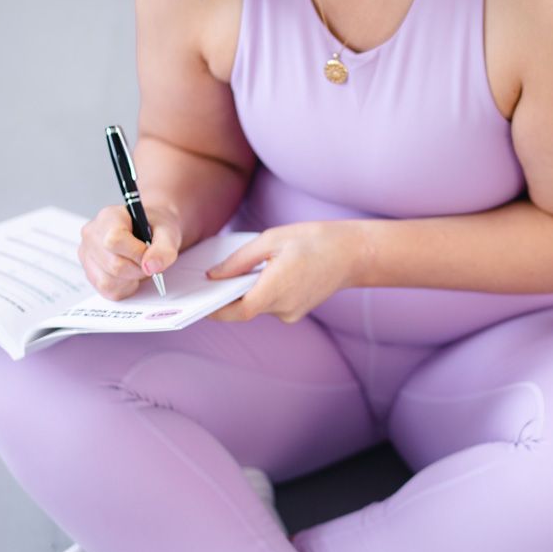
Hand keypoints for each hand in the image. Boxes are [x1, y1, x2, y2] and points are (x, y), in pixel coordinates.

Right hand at [78, 202, 182, 301]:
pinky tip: (130, 274)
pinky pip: (107, 290)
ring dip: (131, 280)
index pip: (114, 240)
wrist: (150, 231)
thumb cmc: (155, 228)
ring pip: (108, 281)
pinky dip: (124, 287)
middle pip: (114, 264)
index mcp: (109, 217)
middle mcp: (92, 235)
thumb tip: (151, 267)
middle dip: (138, 269)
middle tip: (148, 261)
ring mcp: (87, 255)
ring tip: (137, 265)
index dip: (136, 253)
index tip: (150, 254)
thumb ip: (164, 248)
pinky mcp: (90, 273)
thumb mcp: (168, 232)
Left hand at [205, 221, 361, 323]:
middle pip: (245, 309)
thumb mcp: (272, 240)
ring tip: (235, 271)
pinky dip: (260, 292)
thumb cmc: (314, 240)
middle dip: (227, 296)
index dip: (216, 309)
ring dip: (245, 292)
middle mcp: (284, 307)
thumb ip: (240, 261)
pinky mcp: (296, 311)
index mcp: (276, 288)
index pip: (238, 311)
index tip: (199, 300)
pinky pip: (270, 304)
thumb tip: (214, 275)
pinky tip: (261, 274)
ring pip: (257, 306)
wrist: (353, 253)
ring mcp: (292, 312)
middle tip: (209, 280)